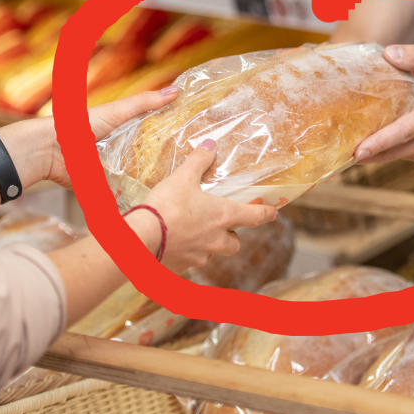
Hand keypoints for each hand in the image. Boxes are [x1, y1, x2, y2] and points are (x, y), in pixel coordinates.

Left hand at [45, 89, 179, 187]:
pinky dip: (132, 197)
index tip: (192, 142)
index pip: (151, 134)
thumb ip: (145, 103)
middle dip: (163, 165)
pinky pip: (120, 194)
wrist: (50, 150)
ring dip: (149, 183)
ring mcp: (110, 170)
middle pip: (146, 158)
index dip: (169, 137)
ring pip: (135, 178)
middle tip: (187, 170)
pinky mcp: (102, 187)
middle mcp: (118, 150)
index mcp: (121, 130)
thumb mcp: (118, 111)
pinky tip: (151, 200)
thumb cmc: (81, 125)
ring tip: (174, 188)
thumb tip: (176, 90)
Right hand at [134, 140, 277, 272]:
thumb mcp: (182, 178)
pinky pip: (190, 262)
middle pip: (234, 244)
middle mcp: (216, 240)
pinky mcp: (182, 268)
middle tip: (220, 226)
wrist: (140, 239)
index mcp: (223, 216)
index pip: (255, 217)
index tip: (273, 213)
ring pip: (212, 254)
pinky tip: (173, 245)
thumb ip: (198, 161)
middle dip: (231, 236)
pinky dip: (186, 255)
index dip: (266, 214)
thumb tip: (210, 145)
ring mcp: (199, 256)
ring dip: (208, 246)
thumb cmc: (166, 206)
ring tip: (192, 234)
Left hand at [355, 42, 413, 164]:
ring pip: (400, 156)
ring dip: (375, 154)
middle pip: (397, 151)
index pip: (407, 130)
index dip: (381, 142)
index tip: (358, 151)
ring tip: (345, 149)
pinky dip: (388, 152)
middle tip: (337, 153)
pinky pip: (407, 155)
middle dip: (367, 154)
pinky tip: (369, 145)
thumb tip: (388, 54)